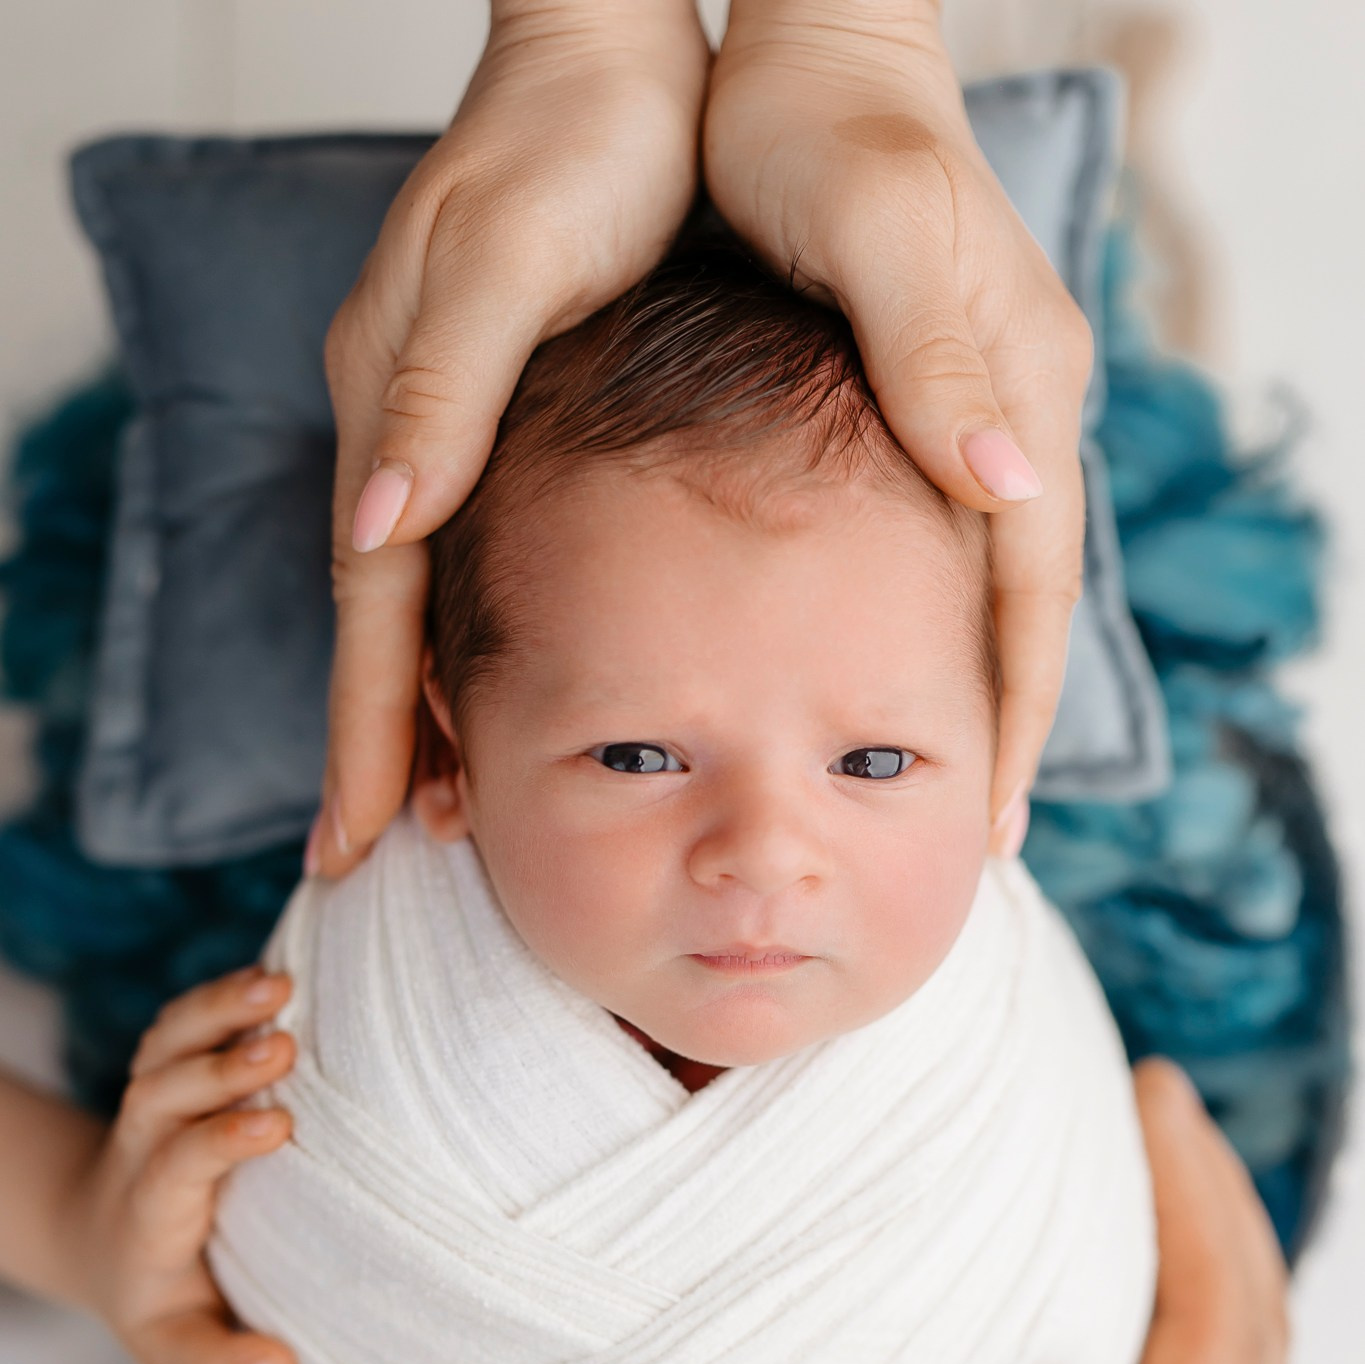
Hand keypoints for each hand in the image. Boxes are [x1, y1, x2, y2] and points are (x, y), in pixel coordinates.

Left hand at [64, 966, 301, 1363]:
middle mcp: (144, 1147)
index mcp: (151, 1214)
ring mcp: (155, 1102)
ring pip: (166, 1044)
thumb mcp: (176, 1350)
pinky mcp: (174, 1072)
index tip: (276, 1127)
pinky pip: (183, 1024)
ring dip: (217, 1011)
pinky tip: (277, 981)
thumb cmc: (163, 1303)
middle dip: (216, 1067)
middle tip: (280, 1048)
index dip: (218, 1141)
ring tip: (280, 989)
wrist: (107, 1240)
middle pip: (161, 1091)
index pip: (175, 1165)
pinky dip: (220, 997)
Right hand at [314, 0, 709, 874]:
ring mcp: (446, 421)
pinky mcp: (491, 410)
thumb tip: (377, 528)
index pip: (373, 607)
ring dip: (426, 701)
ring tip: (440, 804)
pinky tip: (501, 678)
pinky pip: (468, 554)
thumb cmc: (580, 147)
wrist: (616, 54)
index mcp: (401, 408)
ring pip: (422, 598)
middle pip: (385, 621)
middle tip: (379, 856)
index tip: (357, 837)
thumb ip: (441, 397)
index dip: (365, 726)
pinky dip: (474, 632)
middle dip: (381, 742)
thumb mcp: (509, 262)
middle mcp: (409, 428)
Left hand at [706, 0, 1094, 833]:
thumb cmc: (824, 132)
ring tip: (932, 777)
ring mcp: (966, 404)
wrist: (803, 52)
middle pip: (1019, 601)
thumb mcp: (883, 231)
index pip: (1030, 587)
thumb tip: (1013, 492)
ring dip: (963, 677)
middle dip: (1003, 719)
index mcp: (1013, 390)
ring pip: (979, 576)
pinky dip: (915, 611)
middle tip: (979, 830)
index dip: (1017, 708)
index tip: (1000, 816)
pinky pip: (931, 532)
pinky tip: (876, 663)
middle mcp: (1007, 410)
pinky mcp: (914, 395)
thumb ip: (940, 361)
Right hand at [881, 1060, 1288, 1363]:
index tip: (1150, 1096)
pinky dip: (1167, 1318)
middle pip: (1238, 1323)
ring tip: (1138, 1165)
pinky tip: (1107, 1307)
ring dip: (1196, 1247)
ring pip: (1219, 1360)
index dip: (1192, 1201)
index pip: (1215, 1330)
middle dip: (1205, 1193)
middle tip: (1147, 1093)